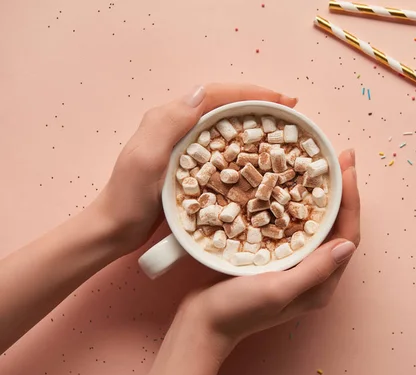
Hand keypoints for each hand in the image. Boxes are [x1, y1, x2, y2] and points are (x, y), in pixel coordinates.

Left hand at [94, 83, 296, 254]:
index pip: (216, 95)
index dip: (251, 93)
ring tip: (282, 125)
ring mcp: (184, 144)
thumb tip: (202, 93)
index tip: (282, 100)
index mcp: (169, 118)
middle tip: (290, 110)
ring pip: (225, 121)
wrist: (114, 229)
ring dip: (254, 119)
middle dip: (259, 102)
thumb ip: (169, 123)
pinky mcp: (190, 162)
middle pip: (224, 103)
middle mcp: (178, 125)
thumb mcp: (146, 159)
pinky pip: (222, 143)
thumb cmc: (128, 198)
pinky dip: (244, 141)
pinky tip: (259, 152)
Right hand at [177, 149, 359, 354]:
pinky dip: (299, 203)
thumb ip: (313, 270)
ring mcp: (296, 265)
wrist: (201, 323)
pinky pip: (296, 225)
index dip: (352, 200)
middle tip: (342, 157)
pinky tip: (293, 184)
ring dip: (324, 194)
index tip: (347, 167)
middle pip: (338, 226)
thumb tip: (347, 245)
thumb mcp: (276, 289)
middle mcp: (314, 274)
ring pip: (318, 223)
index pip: (347, 236)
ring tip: (324, 165)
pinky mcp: (278, 257)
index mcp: (321, 284)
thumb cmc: (237, 311)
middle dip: (342, 191)